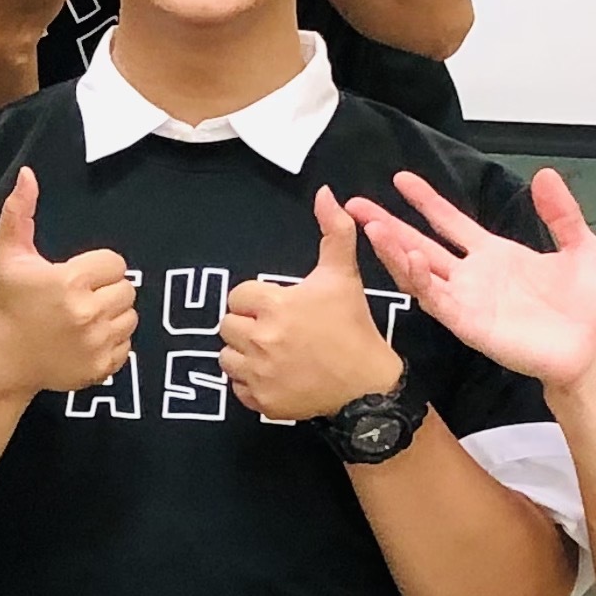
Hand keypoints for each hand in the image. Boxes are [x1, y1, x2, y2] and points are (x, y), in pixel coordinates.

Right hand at [0, 167, 137, 395]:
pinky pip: (126, 347)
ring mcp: (95, 344)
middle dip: (107, 290)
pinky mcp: (99, 368)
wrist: (0, 360)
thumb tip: (27, 174)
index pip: (115, 263)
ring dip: (113, 315)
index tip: (76, 276)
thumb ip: (19, 213)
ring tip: (86, 317)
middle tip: (81, 297)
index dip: (98, 267)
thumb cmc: (5, 304)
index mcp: (70, 281)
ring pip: (131, 318)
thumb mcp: (7, 256)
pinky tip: (87, 340)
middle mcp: (87, 313)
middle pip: (127, 290)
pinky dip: (112, 342)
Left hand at [219, 189, 406, 421]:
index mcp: (276, 306)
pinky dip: (249, 383)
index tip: (277, 306)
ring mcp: (260, 374)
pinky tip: (273, 375)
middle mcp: (262, 340)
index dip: (256, 300)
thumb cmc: (354, 328)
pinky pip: (237, 388)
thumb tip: (326, 193)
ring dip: (243, 353)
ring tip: (271, 352)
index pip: (238, 295)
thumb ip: (334, 232)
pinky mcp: (262, 402)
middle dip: (246, 325)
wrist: (368, 387)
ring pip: (226, 357)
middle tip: (274, 329)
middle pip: (227, 325)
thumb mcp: (343, 277)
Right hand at [349, 168, 595, 394]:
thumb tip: (546, 174)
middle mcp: (472, 276)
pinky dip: (418, 279)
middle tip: (355, 204)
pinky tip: (407, 257)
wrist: (593, 352)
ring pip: (418, 271)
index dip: (425, 200)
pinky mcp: (467, 323)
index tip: (401, 179)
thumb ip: (561, 213)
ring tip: (372, 226)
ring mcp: (466, 300)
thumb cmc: (589, 308)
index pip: (449, 221)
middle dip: (387, 224)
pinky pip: (435, 299)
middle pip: (419, 244)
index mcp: (494, 254)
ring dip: (394, 249)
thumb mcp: (581, 247)